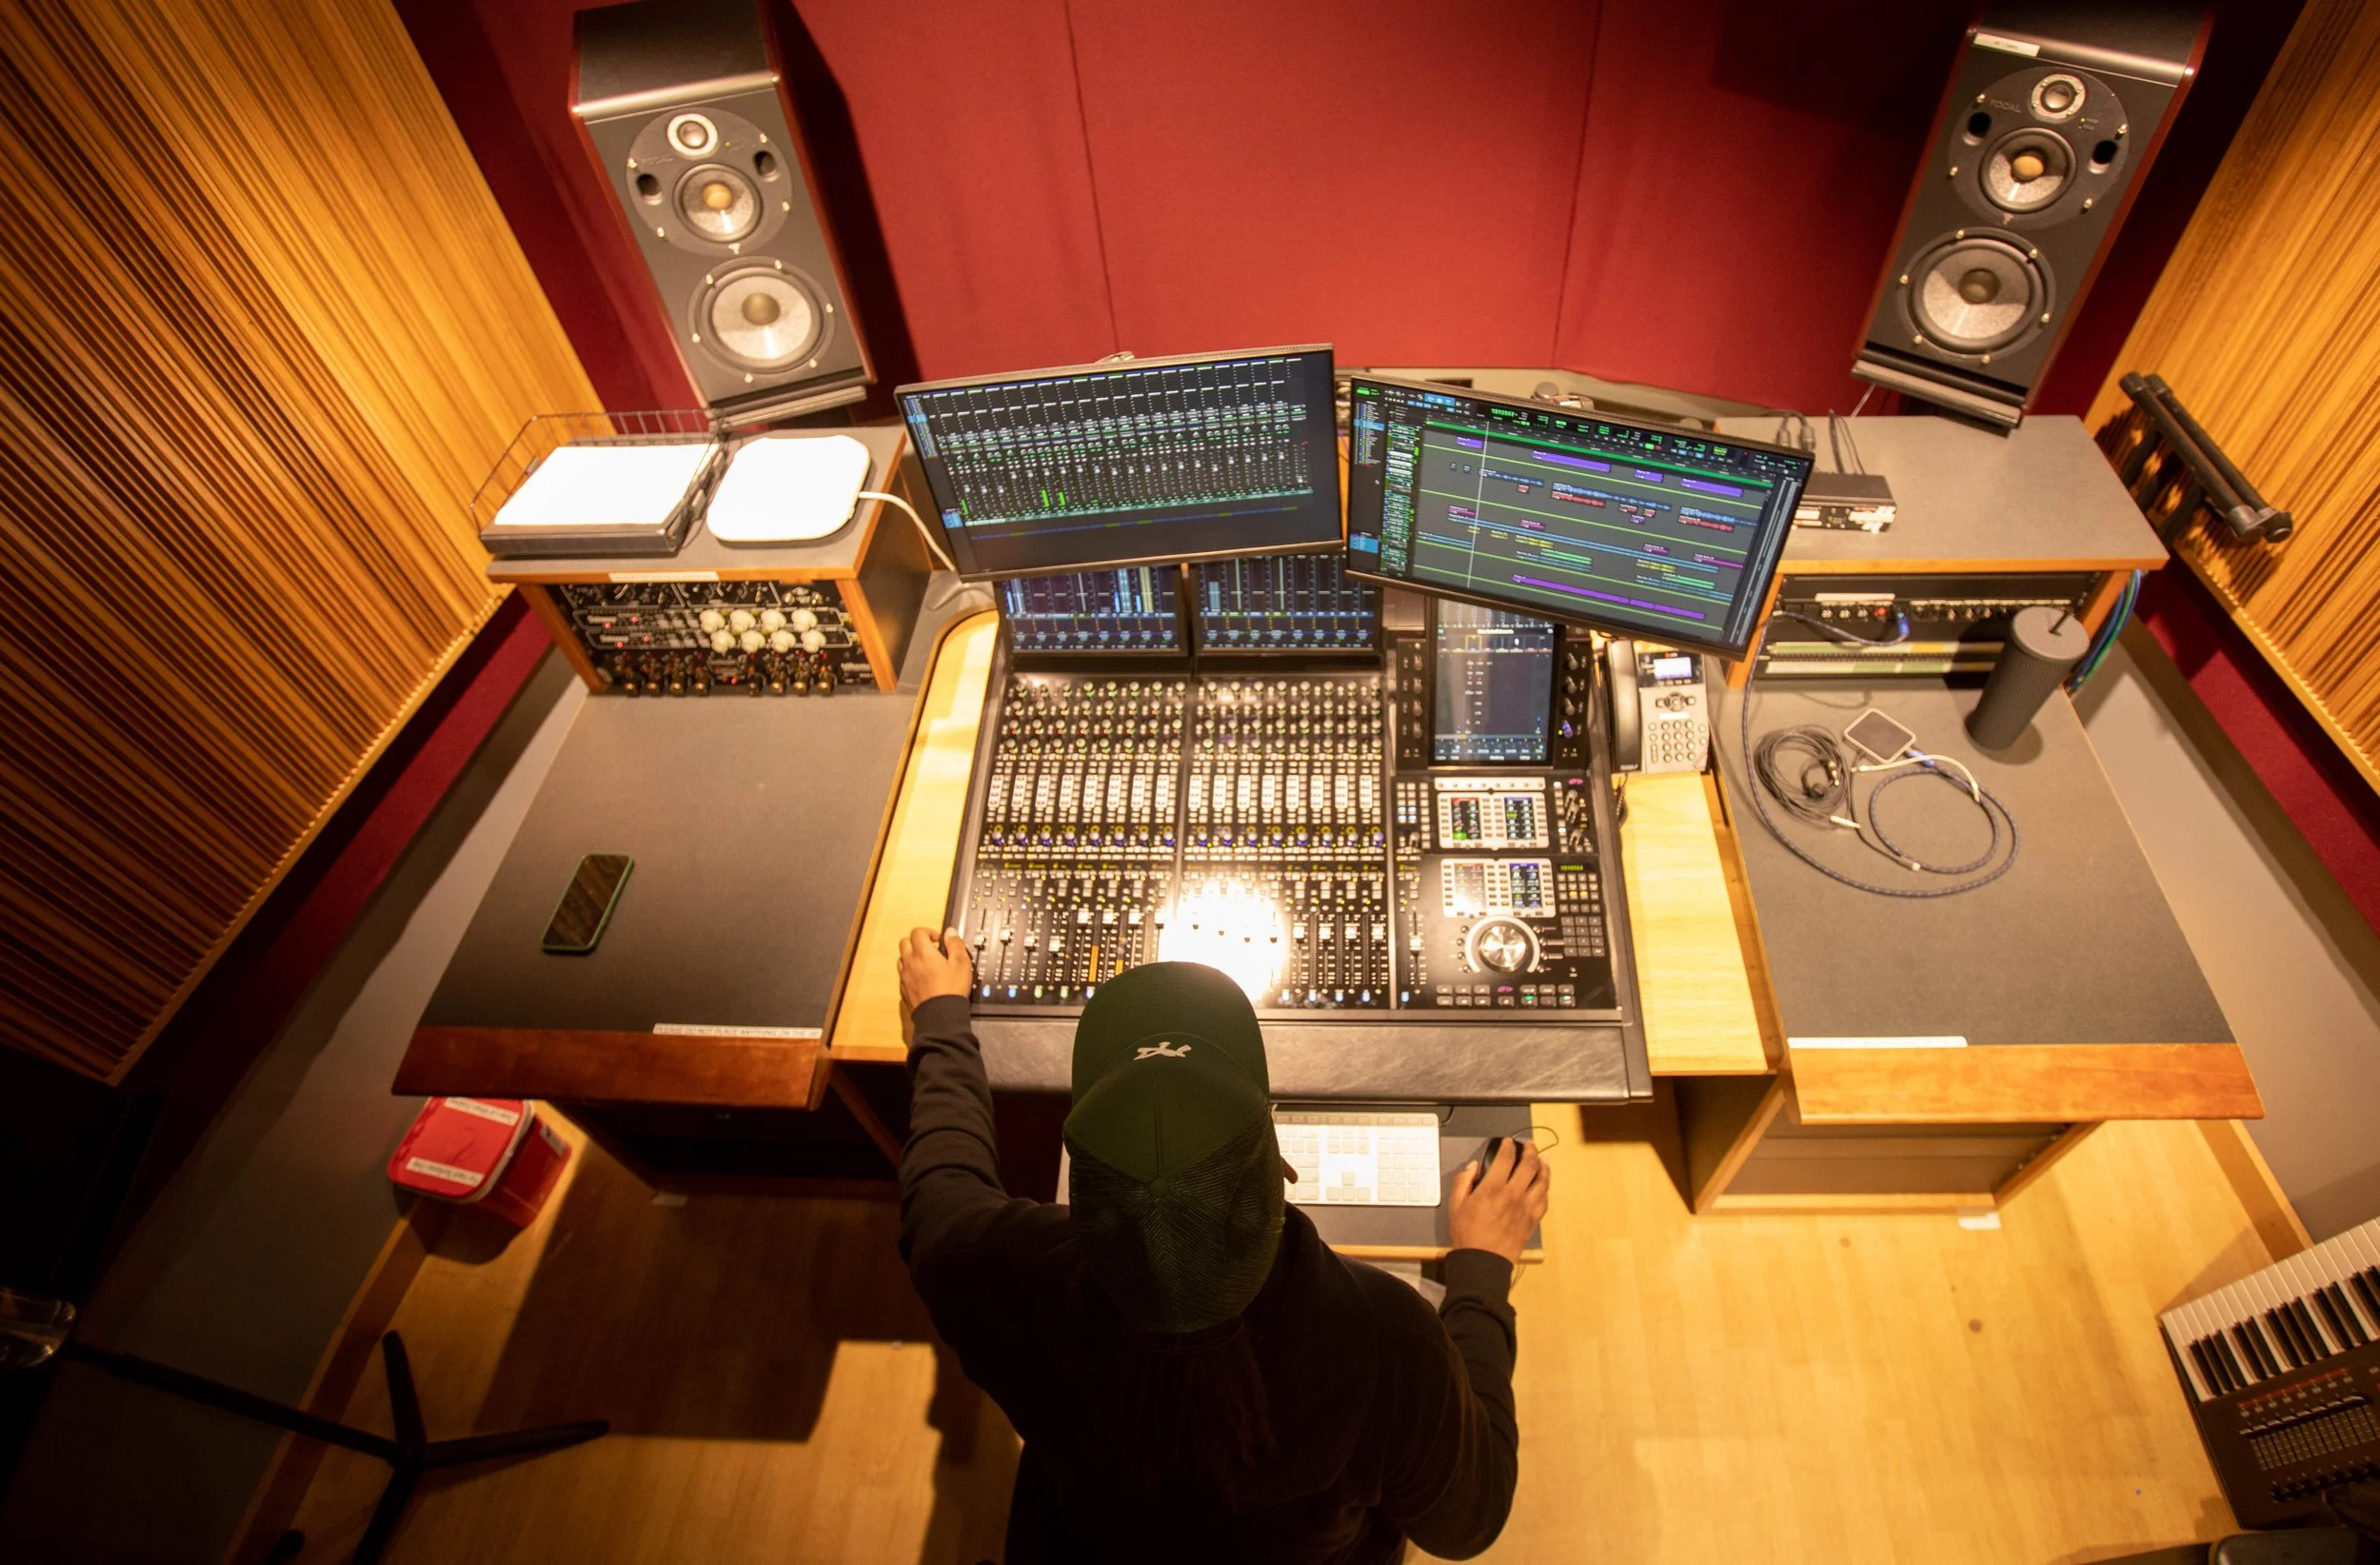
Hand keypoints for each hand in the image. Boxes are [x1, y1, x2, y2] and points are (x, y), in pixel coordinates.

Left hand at [898, 926, 972, 1009]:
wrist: (939, 1016)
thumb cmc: (950, 990)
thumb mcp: (961, 964)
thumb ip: (955, 945)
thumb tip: (951, 933)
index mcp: (923, 953)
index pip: (917, 932)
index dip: (928, 931)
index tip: (937, 939)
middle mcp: (910, 962)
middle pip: (905, 942)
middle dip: (917, 941)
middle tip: (930, 947)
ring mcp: (905, 976)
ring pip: (902, 958)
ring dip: (912, 956)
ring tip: (926, 962)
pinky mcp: (904, 989)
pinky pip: (903, 974)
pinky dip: (910, 971)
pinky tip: (922, 978)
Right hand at [1448, 1138, 1549, 1265]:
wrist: (1483, 1261)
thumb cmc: (1468, 1235)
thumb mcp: (1456, 1205)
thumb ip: (1463, 1181)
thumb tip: (1472, 1167)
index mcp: (1493, 1188)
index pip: (1505, 1158)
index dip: (1508, 1146)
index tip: (1508, 1142)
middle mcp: (1513, 1194)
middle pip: (1529, 1165)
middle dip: (1530, 1151)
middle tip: (1529, 1145)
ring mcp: (1526, 1207)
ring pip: (1542, 1181)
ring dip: (1543, 1167)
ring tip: (1542, 1160)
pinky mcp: (1532, 1219)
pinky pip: (1544, 1199)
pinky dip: (1546, 1188)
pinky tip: (1544, 1185)